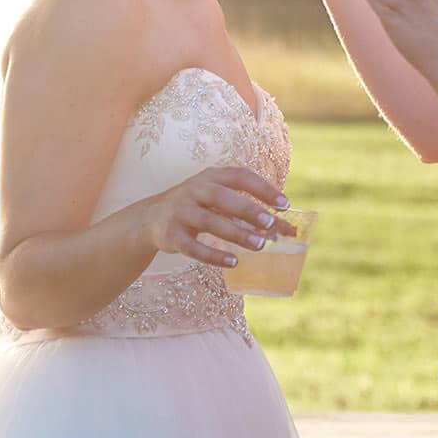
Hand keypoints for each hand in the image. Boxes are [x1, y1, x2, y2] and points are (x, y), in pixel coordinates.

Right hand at [141, 166, 296, 266]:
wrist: (150, 219)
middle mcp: (194, 190)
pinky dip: (214, 255)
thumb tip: (287, 229)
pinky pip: (193, 247)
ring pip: (210, 221)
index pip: (239, 176)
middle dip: (248, 209)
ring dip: (236, 234)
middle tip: (271, 223)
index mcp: (210, 176)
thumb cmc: (197, 207)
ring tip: (260, 245)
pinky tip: (233, 262)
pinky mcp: (172, 234)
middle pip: (223, 197)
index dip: (263, 188)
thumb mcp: (218, 201)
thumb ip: (249, 213)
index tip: (285, 204)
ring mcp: (180, 211)